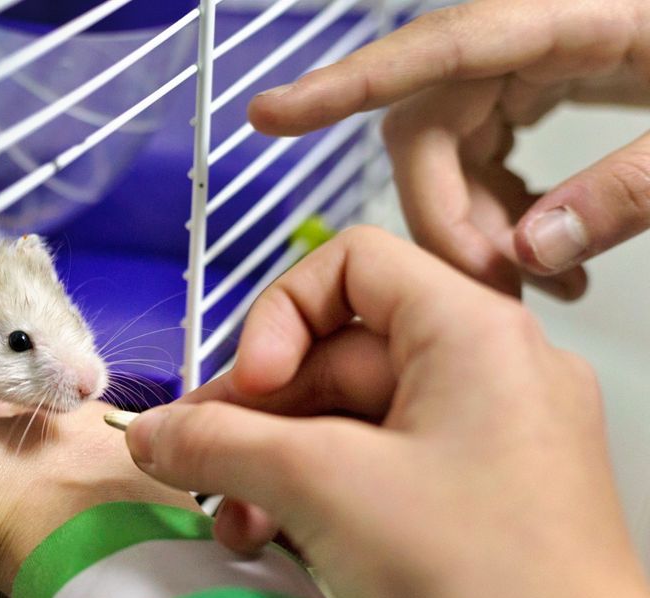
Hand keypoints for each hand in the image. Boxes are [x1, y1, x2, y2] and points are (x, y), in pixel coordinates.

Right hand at [123, 227, 649, 597]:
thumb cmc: (492, 585)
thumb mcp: (321, 489)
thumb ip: (219, 444)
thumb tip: (156, 431)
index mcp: (472, 332)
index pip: (351, 264)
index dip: (280, 314)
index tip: (250, 386)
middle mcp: (489, 371)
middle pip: (336, 353)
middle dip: (257, 414)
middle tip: (200, 459)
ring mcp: (490, 437)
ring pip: (351, 420)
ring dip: (276, 464)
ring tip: (234, 520)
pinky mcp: (481, 496)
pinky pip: (381, 468)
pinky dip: (321, 496)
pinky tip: (276, 540)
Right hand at [250, 0, 649, 299]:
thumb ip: (629, 187)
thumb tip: (532, 249)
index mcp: (576, 15)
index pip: (438, 47)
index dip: (344, 83)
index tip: (270, 113)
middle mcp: (541, 30)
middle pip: (432, 117)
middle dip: (443, 210)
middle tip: (491, 284)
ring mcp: (542, 56)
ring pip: (452, 143)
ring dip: (472, 220)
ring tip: (536, 279)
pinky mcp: (551, 82)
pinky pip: (489, 147)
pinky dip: (500, 204)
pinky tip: (545, 249)